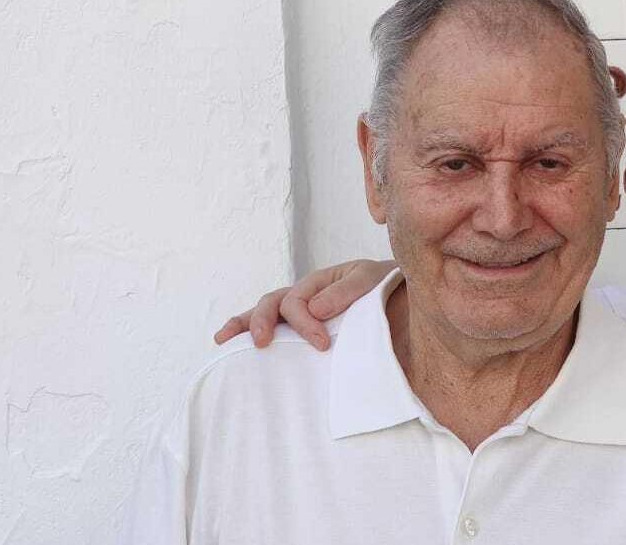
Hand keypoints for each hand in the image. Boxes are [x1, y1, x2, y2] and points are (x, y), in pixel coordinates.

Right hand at [212, 258, 397, 350]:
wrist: (402, 297)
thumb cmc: (386, 288)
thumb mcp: (371, 280)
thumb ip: (347, 291)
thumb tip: (313, 308)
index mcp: (320, 281)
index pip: (299, 301)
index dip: (305, 323)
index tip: (321, 345)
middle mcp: (305, 294)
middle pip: (273, 302)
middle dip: (263, 321)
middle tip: (263, 343)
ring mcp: (301, 309)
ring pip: (264, 311)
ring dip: (243, 323)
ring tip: (223, 339)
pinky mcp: (303, 327)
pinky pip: (274, 326)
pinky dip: (248, 329)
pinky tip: (229, 342)